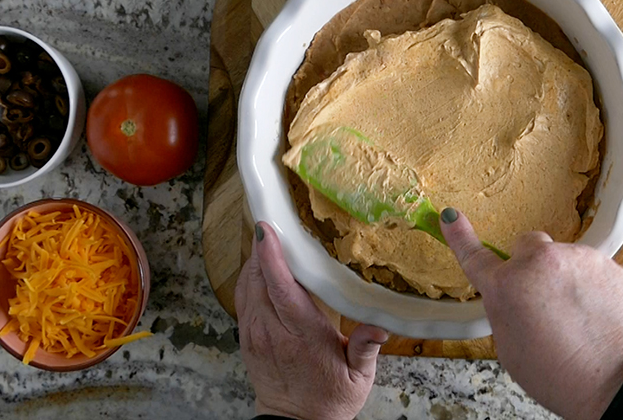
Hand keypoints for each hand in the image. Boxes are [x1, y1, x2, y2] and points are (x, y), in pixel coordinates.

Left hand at [235, 222, 387, 419]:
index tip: (268, 230)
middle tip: (271, 222)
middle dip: (261, 249)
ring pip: (246, 286)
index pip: (280, 289)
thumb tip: (380, 326)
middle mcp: (272, 333)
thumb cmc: (330, 400)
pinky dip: (249, 278)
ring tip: (267, 239)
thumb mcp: (359, 377)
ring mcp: (255, 335)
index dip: (271, 257)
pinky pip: (242, 299)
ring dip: (254, 261)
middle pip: (258, 279)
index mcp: (301, 336)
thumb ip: (367, 346)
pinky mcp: (247, 339)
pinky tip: (261, 268)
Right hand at [440, 208, 622, 419]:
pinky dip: (589, 284)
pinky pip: (588, 266)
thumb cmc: (564, 376)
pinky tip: (596, 313)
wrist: (621, 382)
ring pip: (560, 258)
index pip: (475, 256)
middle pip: (526, 247)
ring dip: (562, 278)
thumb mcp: (512, 350)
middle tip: (543, 301)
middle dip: (530, 265)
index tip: (450, 217)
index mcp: (506, 288)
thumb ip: (505, 310)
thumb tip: (512, 296)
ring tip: (576, 317)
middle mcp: (537, 265)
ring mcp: (574, 259)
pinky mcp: (605, 262)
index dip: (459, 236)